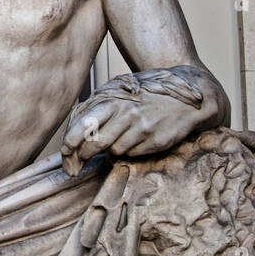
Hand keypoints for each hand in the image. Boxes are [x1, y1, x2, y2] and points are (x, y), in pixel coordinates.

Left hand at [59, 94, 199, 173]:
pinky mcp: (156, 141)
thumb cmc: (147, 93)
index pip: (82, 126)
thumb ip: (97, 106)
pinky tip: (136, 139)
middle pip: (94, 143)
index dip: (70, 143)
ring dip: (110, 150)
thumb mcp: (120, 91)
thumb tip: (73, 127)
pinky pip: (132, 153)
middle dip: (82, 156)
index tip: (65, 153)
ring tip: (119, 139)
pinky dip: (129, 150)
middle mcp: (126, 114)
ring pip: (114, 151)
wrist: (189, 97)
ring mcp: (142, 129)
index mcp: (113, 100)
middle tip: (76, 164)